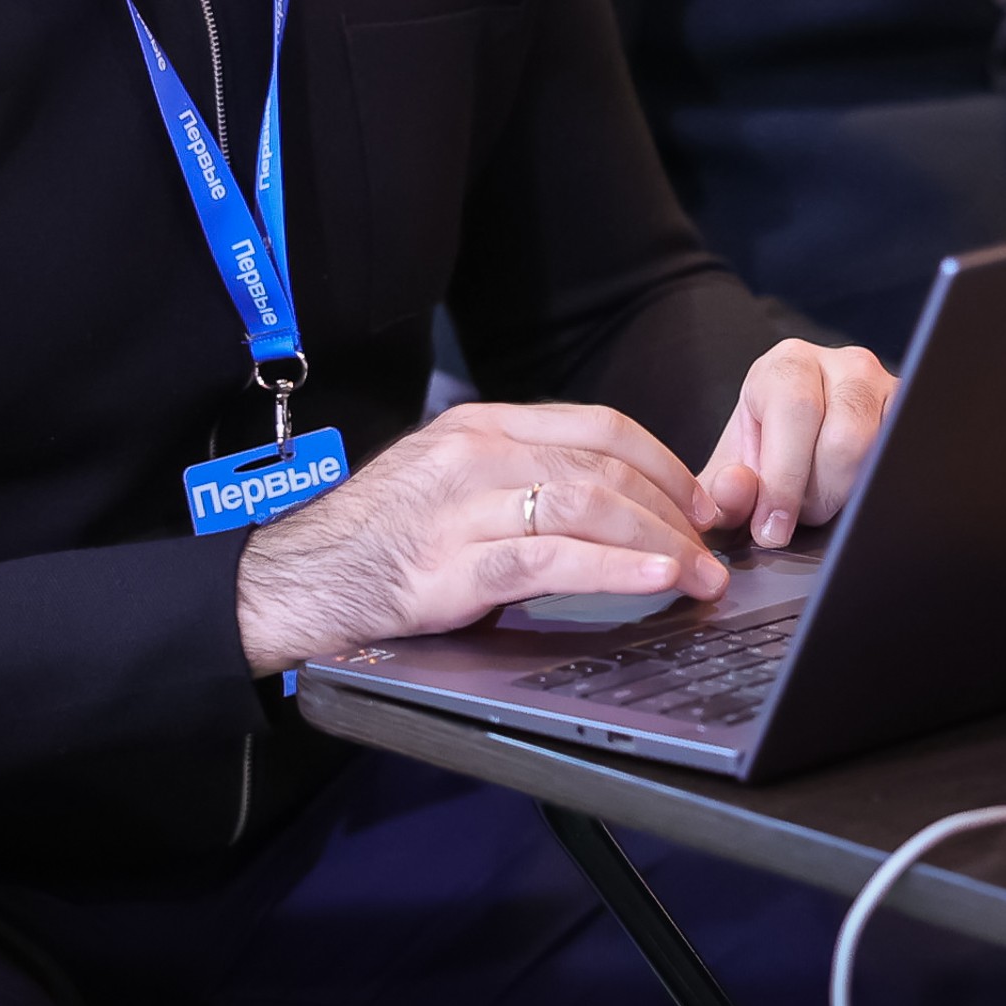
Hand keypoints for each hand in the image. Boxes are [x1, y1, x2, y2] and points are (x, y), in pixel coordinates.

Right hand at [234, 399, 731, 674]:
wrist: (293, 579)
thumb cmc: (378, 538)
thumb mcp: (450, 484)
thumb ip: (519, 481)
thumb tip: (609, 509)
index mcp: (483, 424)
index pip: (599, 426)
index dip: (663, 462)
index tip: (700, 500)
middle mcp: (478, 453)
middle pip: (605, 468)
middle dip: (673, 510)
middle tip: (712, 548)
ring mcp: (464, 506)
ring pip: (587, 506)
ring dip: (658, 542)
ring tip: (699, 574)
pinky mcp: (453, 565)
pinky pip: (551, 559)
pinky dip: (613, 569)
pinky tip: (653, 581)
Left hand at [699, 340, 898, 549]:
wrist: (802, 448)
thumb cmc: (768, 455)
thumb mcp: (733, 474)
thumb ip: (720, 491)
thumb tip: (737, 488)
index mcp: (788, 366)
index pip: (796, 410)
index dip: (784, 477)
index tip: (772, 528)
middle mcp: (844, 364)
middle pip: (845, 438)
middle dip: (818, 494)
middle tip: (801, 513)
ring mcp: (888, 387)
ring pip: (881, 452)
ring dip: (850, 493)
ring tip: (826, 500)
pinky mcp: (915, 414)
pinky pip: (905, 458)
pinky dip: (878, 488)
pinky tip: (855, 493)